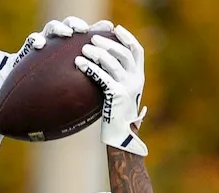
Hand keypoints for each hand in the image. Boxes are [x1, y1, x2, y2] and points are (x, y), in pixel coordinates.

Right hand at [0, 17, 112, 81]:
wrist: (26, 95)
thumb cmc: (54, 92)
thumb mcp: (75, 88)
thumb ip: (90, 83)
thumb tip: (114, 90)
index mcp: (73, 49)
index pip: (87, 34)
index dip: (97, 28)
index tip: (109, 27)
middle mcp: (59, 43)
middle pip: (70, 25)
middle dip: (77, 24)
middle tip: (84, 30)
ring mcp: (44, 43)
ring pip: (52, 27)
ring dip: (60, 28)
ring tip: (67, 34)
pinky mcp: (28, 48)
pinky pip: (31, 39)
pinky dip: (35, 39)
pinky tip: (39, 45)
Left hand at [75, 25, 148, 155]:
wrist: (121, 136)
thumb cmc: (117, 115)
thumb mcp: (122, 93)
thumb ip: (118, 77)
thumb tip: (102, 60)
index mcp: (139, 77)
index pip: (138, 51)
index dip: (127, 37)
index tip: (115, 29)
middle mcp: (137, 80)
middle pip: (124, 53)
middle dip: (108, 43)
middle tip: (92, 38)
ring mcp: (128, 87)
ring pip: (113, 62)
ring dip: (97, 52)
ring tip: (84, 49)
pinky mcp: (117, 95)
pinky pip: (101, 76)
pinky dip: (89, 67)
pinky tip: (79, 63)